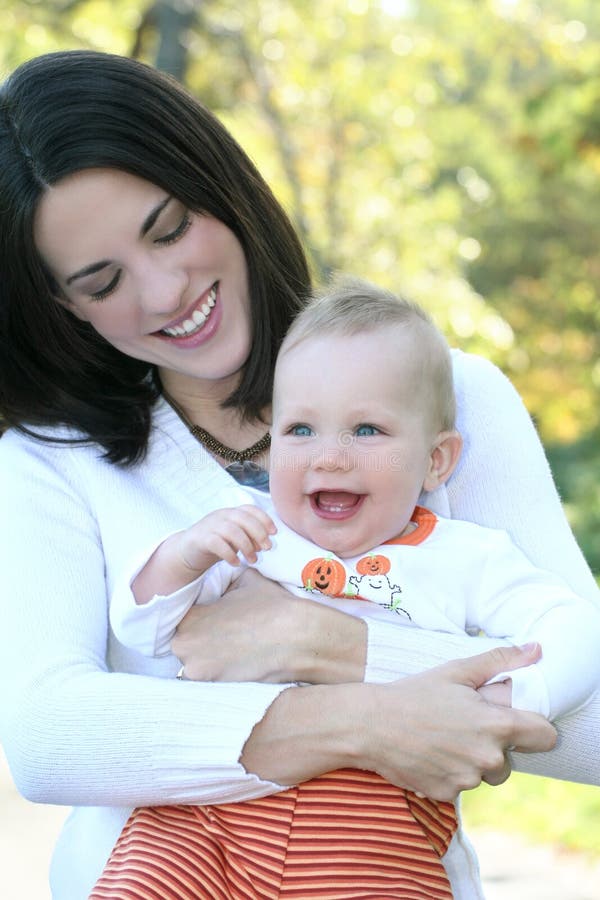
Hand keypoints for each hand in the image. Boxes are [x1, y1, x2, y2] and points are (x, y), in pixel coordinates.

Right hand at [133, 506, 275, 603]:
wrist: (187, 551)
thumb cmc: (216, 544)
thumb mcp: (234, 538)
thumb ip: (248, 537)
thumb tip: (266, 543)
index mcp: (230, 513)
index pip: (250, 509)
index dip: (264, 519)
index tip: (274, 533)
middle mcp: (221, 516)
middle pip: (243, 519)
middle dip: (258, 533)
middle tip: (266, 549)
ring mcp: (209, 526)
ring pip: (232, 531)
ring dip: (246, 546)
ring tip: (253, 560)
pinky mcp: (200, 539)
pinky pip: (217, 544)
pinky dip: (230, 554)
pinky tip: (236, 563)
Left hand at [171, 568, 366, 682]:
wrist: (299, 638)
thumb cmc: (273, 608)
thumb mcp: (246, 583)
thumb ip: (227, 584)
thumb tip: (225, 581)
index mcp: (190, 619)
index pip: (183, 620)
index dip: (200, 621)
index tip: (215, 623)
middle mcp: (186, 646)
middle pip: (185, 645)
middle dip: (202, 642)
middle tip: (227, 639)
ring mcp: (198, 671)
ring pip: (195, 666)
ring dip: (209, 661)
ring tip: (235, 654)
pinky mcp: (214, 689)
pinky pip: (209, 683)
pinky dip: (222, 676)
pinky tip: (241, 666)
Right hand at [241, 643, 556, 799]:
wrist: (369, 725)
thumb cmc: (413, 693)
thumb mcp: (456, 671)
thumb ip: (499, 661)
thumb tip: (535, 650)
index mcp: (496, 726)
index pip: (544, 736)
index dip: (534, 727)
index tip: (518, 721)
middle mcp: (487, 758)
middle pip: (511, 758)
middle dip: (494, 743)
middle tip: (463, 723)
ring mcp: (467, 780)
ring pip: (484, 773)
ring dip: (472, 760)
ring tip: (443, 737)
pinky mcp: (446, 795)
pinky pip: (459, 785)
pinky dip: (449, 772)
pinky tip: (429, 752)